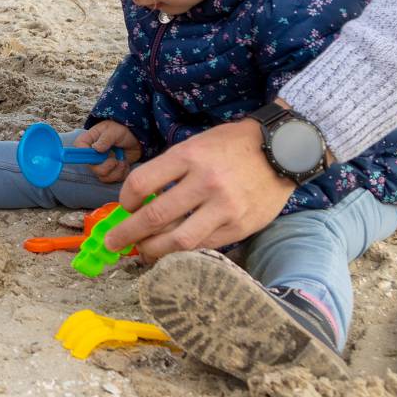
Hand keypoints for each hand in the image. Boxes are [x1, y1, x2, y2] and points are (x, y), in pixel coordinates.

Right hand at [75, 121, 141, 184]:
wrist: (135, 138)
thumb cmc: (121, 130)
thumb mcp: (113, 131)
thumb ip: (105, 139)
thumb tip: (96, 148)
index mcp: (89, 141)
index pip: (78, 149)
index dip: (85, 155)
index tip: (98, 154)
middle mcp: (92, 155)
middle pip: (92, 168)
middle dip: (106, 167)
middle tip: (114, 160)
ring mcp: (101, 164)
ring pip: (103, 177)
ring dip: (115, 171)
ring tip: (122, 162)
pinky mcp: (111, 171)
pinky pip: (113, 179)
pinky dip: (122, 173)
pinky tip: (125, 164)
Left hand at [105, 119, 293, 261]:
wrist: (283, 151)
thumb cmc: (232, 146)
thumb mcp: (196, 144)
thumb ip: (171, 169)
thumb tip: (141, 199)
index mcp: (189, 156)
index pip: (142, 183)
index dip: (125, 200)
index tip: (124, 206)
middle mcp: (205, 182)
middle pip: (155, 216)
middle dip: (127, 234)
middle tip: (113, 243)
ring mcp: (224, 207)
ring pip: (178, 240)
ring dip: (153, 251)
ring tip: (142, 253)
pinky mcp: (239, 226)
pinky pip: (203, 245)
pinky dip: (183, 251)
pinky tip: (172, 251)